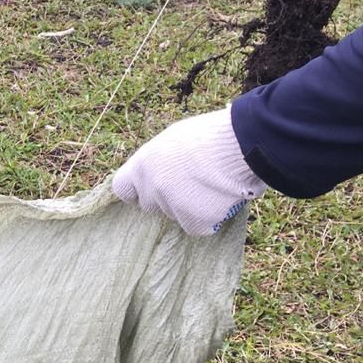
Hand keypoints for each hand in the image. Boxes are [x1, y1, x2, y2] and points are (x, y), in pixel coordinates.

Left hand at [112, 107, 266, 235]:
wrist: (240, 144)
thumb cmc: (211, 135)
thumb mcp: (174, 140)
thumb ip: (160, 161)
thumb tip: (160, 173)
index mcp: (142, 165)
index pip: (122, 189)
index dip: (137, 190)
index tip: (150, 188)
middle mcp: (151, 187)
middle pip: (152, 204)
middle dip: (167, 198)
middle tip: (192, 184)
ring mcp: (171, 206)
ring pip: (176, 215)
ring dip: (190, 206)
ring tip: (213, 185)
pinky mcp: (193, 221)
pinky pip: (198, 226)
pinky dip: (209, 218)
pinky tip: (220, 199)